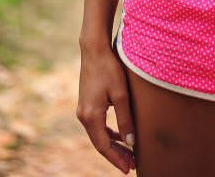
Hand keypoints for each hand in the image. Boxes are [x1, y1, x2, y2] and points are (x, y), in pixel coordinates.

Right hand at [76, 42, 135, 172]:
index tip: (129, 168)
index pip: (103, 146)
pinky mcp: (86, 103)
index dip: (116, 159)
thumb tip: (131, 142)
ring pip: (98, 135)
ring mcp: (83, 110)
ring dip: (113, 145)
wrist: (94, 49)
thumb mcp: (121, 94)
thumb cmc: (109, 69)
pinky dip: (108, 133)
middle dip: (116, 155)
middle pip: (100, 143)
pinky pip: (97, 125)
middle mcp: (83, 116)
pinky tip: (119, 136)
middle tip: (132, 165)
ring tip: (129, 153)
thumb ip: (125, 119)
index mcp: (91, 116)